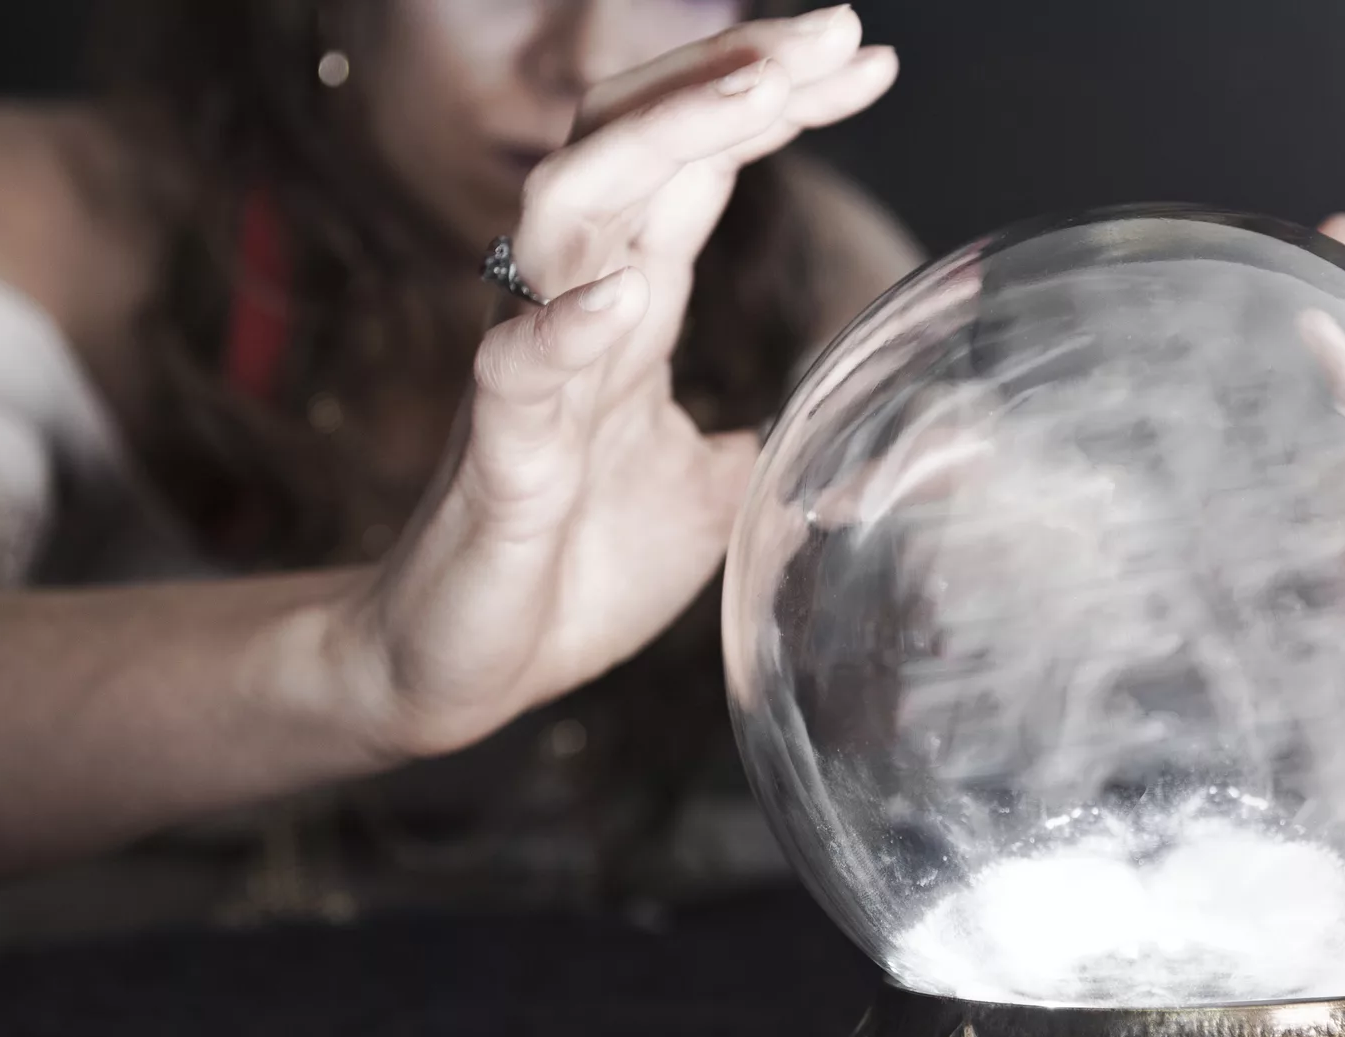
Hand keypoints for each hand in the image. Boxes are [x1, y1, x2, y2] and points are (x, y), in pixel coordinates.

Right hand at [334, 8, 896, 756]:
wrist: (469, 666)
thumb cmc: (580, 566)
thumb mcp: (717, 492)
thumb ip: (776, 433)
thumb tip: (875, 412)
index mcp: (632, 312)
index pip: (698, 171)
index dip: (773, 104)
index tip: (868, 58)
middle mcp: (576, 312)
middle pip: (635, 146)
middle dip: (729, 78)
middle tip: (832, 30)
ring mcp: (533, 376)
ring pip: (572, 213)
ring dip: (662, 145)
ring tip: (757, 96)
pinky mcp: (498, 457)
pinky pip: (518, 370)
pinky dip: (566, 328)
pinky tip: (624, 296)